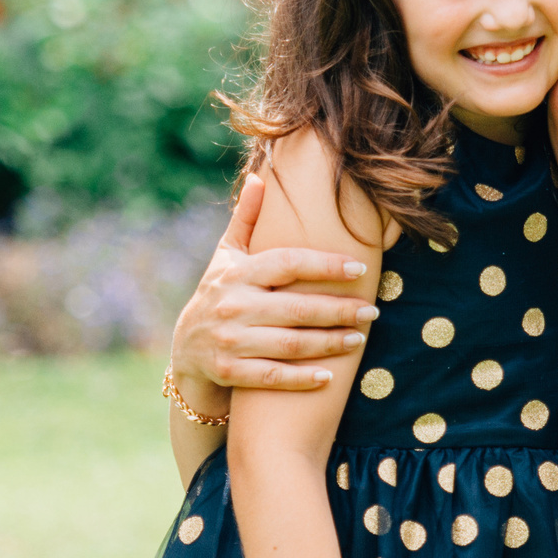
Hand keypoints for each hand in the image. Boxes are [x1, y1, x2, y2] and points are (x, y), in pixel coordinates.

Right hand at [171, 176, 379, 394]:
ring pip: (291, 344)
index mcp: (238, 274)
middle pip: (297, 308)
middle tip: (372, 311)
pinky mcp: (230, 371)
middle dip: (339, 310)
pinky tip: (329, 377)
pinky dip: (301, 379)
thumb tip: (261, 178)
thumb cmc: (218, 294)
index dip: (325, 265)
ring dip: (329, 343)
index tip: (359, 268)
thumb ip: (247, 220)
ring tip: (359, 338)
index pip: (288, 264)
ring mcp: (231, 340)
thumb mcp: (226, 256)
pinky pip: (272, 376)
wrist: (186, 350)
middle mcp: (234, 305)